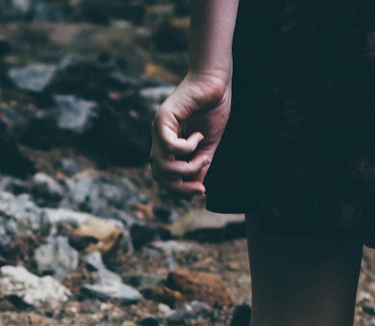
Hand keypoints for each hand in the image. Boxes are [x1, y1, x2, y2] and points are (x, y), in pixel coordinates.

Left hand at [150, 70, 231, 197]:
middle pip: (160, 176)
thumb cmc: (213, 110)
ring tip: (204, 157)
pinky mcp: (162, 118)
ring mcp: (159, 128)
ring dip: (187, 169)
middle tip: (201, 187)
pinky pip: (170, 147)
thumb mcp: (207, 147)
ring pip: (163, 166)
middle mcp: (160, 138)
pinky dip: (187, 148)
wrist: (216, 84)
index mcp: (168, 146)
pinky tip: (198, 136)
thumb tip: (193, 192)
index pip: (164, 177)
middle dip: (181, 187)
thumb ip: (199, 167)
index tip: (200, 191)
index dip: (179, 190)